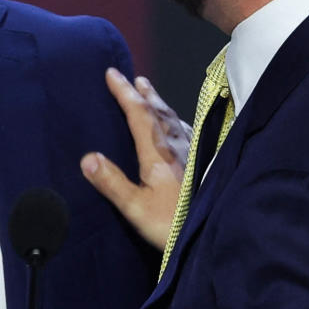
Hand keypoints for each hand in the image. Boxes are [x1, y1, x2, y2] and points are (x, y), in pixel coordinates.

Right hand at [81, 68, 189, 250]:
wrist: (221, 235)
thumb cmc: (173, 225)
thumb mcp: (136, 208)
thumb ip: (112, 182)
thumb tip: (87, 157)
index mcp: (158, 153)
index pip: (138, 114)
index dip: (124, 92)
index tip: (112, 73)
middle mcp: (178, 147)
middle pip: (159, 112)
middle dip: (145, 94)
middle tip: (137, 79)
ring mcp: (195, 155)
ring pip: (175, 121)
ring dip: (161, 106)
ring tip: (153, 96)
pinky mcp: (206, 165)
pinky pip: (188, 133)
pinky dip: (176, 122)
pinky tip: (180, 129)